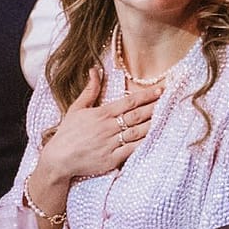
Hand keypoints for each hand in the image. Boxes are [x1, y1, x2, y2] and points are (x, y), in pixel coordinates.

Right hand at [36, 66, 162, 182]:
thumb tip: (94, 69)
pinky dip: (144, 144)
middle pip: (136, 116)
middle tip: (171, 101)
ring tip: (168, 118)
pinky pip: (132, 150)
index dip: (146, 95)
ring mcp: (110, 144)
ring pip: (137, 132)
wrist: (58, 159)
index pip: (129, 102)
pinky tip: (156, 139)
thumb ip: (90, 90)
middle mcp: (108, 128)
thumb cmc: (67, 133)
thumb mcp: (76, 108)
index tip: (161, 89)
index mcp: (101, 114)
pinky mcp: (111, 159)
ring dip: (153, 124)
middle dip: (155, 107)